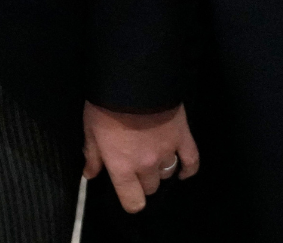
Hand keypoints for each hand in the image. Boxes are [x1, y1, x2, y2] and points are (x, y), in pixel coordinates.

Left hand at [82, 102, 198, 212]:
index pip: (133, 202)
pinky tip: (183, 172)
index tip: (129, 193)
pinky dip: (189, 169)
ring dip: (161, 170)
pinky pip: (192, 161)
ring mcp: (167, 152)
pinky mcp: (183, 137)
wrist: (133, 79)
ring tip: (154, 158)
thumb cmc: (106, 105)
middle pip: (151, 187)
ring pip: (168, 174)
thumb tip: (90, 174)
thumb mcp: (90, 129)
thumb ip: (92, 155)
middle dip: (144, 180)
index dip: (131, 201)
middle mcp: (146, 165)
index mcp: (122, 167)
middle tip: (137, 165)